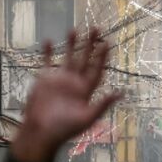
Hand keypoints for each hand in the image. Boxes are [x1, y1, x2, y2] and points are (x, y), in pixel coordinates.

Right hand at [13, 28, 119, 161]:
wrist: (41, 132)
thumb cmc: (65, 128)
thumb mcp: (87, 118)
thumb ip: (103, 104)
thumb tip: (121, 93)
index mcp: (86, 90)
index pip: (97, 69)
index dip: (102, 57)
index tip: (107, 42)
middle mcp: (75, 82)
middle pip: (85, 59)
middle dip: (90, 44)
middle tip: (95, 28)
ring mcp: (60, 80)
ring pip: (67, 57)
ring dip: (71, 44)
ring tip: (74, 29)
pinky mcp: (44, 80)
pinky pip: (47, 63)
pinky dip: (48, 53)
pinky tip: (49, 41)